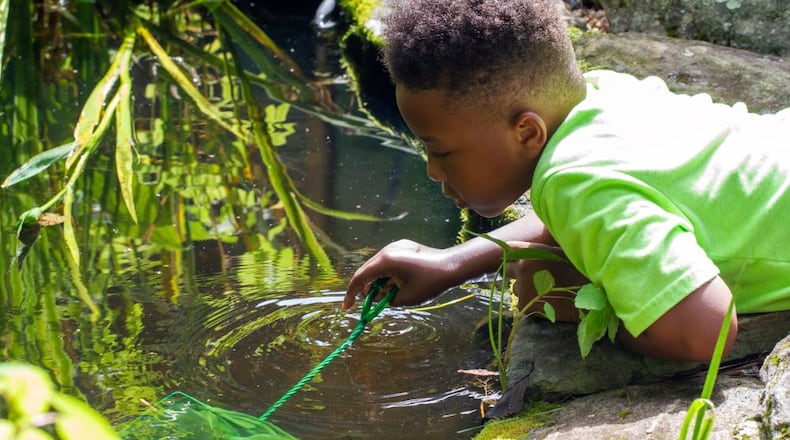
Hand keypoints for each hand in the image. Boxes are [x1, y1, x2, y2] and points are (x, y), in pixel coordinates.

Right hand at [342, 239, 461, 309]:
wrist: (454, 266)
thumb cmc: (430, 283)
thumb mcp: (405, 298)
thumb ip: (384, 299)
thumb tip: (374, 297)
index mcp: (385, 261)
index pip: (360, 278)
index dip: (351, 294)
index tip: (347, 307)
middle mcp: (388, 250)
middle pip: (367, 271)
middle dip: (365, 288)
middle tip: (368, 304)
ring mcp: (396, 246)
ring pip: (378, 267)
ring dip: (378, 282)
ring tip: (387, 296)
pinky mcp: (405, 247)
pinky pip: (389, 262)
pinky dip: (387, 275)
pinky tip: (396, 286)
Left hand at [505, 241, 587, 320]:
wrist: (586, 294)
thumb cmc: (575, 270)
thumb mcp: (556, 252)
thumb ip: (536, 250)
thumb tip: (516, 247)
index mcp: (530, 252)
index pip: (509, 251)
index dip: (513, 256)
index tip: (516, 260)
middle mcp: (522, 268)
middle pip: (508, 269)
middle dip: (516, 272)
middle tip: (532, 277)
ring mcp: (522, 287)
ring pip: (516, 288)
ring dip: (525, 289)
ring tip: (544, 291)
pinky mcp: (525, 303)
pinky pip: (523, 303)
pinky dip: (531, 303)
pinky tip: (546, 301)